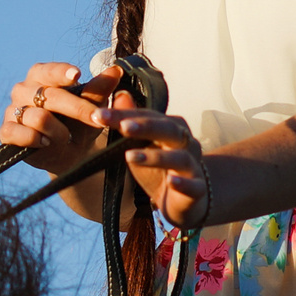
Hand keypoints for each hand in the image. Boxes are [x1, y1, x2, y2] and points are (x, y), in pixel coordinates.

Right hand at [0, 62, 120, 173]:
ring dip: (58, 131)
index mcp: (41, 76)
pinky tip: (45, 143)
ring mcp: (12, 110)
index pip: (49, 70)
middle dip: (77, 109)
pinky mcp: (6, 131)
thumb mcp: (93, 107)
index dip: (62, 73)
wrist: (68, 154)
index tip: (78, 75)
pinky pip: (17, 133)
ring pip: (37, 117)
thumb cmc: (79, 123)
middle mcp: (23, 89)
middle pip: (49, 96)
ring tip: (65, 138)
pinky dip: (34, 139)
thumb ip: (101, 89)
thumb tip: (115, 71)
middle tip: (97, 119)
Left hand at [95, 106, 210, 230]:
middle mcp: (184, 142)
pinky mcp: (198, 189)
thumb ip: (130, 123)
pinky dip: (183, 183)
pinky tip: (172, 181)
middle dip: (144, 127)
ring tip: (130, 156)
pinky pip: (193, 185)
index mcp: (170, 128)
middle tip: (122, 126)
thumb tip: (120, 95)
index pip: (147, 117)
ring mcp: (192, 165)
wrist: (185, 199)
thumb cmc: (159, 169)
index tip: (98, 115)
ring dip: (156, 157)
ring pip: (179, 157)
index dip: (124, 115)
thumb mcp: (141, 146)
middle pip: (167, 129)